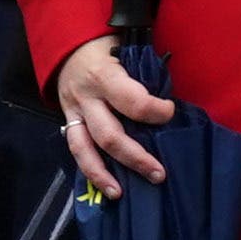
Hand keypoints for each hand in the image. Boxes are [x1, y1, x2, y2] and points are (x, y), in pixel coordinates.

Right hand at [51, 37, 172, 194]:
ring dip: (103, 173)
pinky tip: (104, 186)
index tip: (170, 112)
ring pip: (84, 148)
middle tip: (159, 174)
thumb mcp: (128, 50)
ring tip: (120, 193)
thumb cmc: (109, 46)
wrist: (67, 46)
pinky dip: (89, 169)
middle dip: (135, 157)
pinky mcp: (67, 122)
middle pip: (108, 134)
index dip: (154, 110)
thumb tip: (173, 101)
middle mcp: (86, 98)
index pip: (131, 100)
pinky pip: (75, 149)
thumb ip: (145, 75)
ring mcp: (73, 112)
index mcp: (105, 75)